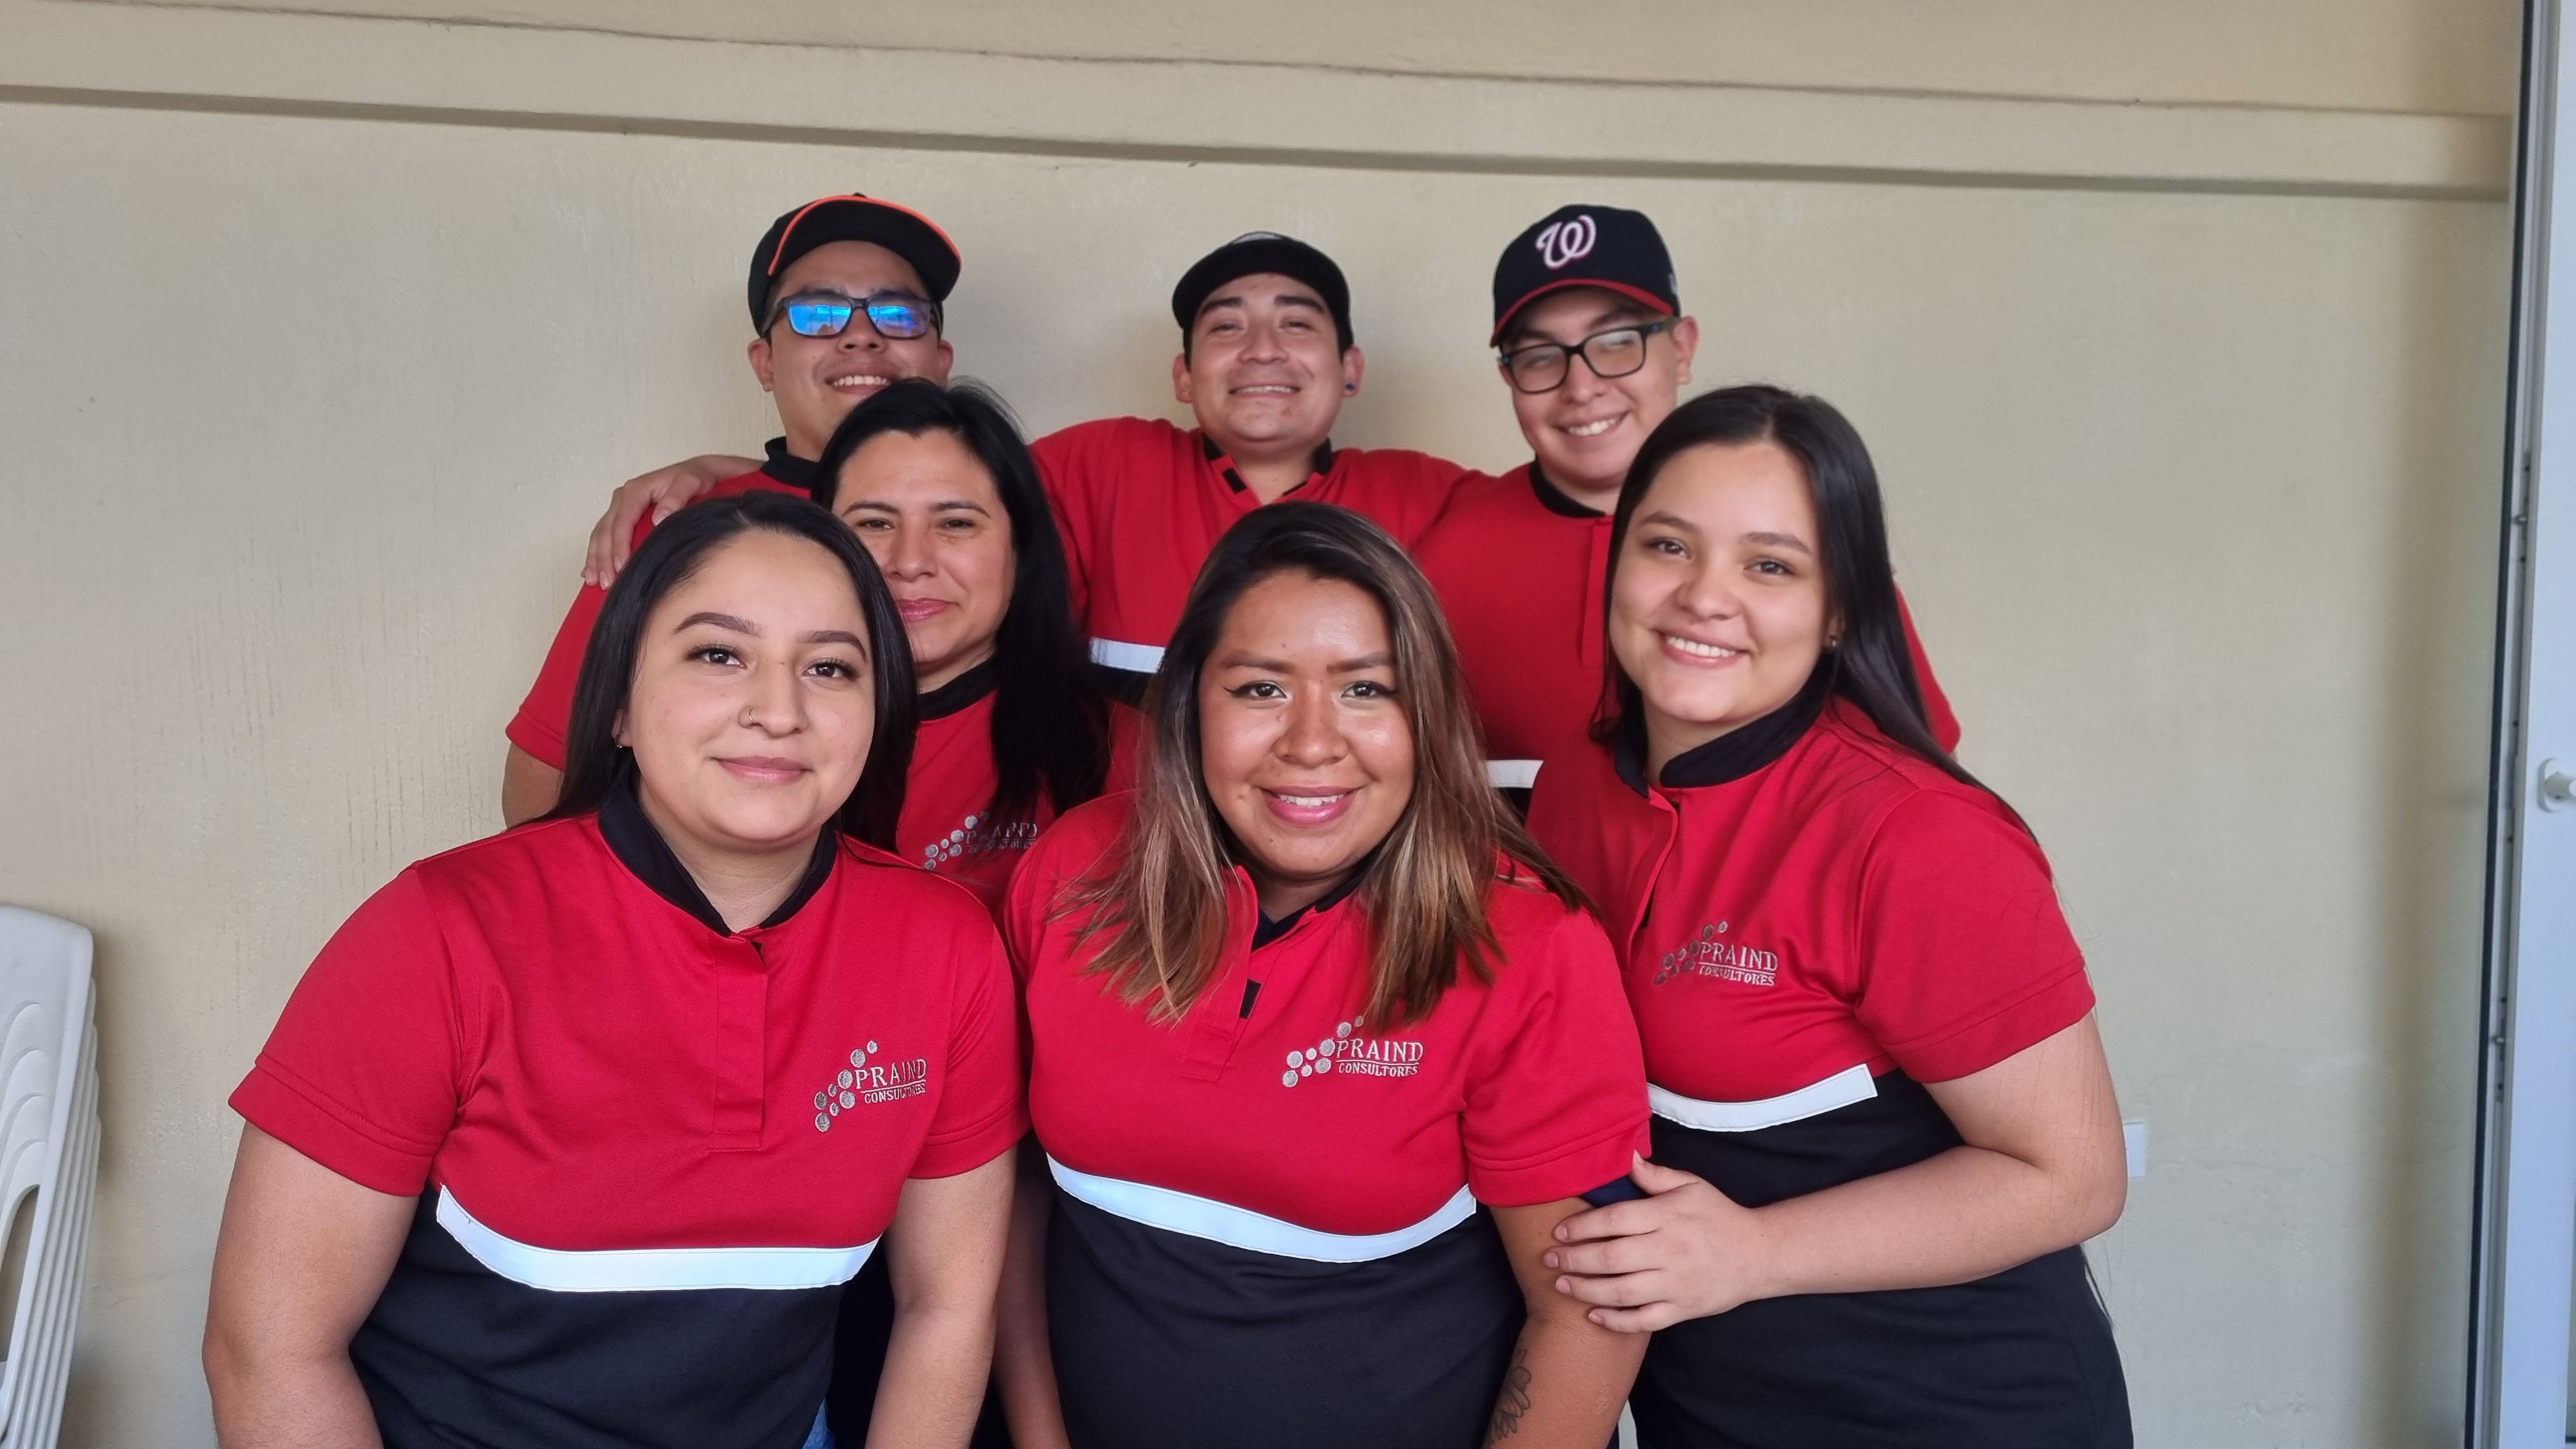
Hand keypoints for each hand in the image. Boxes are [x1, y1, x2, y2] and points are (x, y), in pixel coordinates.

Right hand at [581, 455, 754, 585]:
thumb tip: (659, 518)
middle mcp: (623, 498)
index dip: (619, 546)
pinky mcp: (623, 516)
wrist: (699, 473)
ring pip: (601, 535)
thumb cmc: (695, 479)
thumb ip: (676, 498)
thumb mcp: (690, 483)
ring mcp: (621, 507)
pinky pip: (604, 535)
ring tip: (594, 581)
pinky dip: (597, 554)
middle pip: (607, 531)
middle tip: (606, 582)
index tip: (621, 567)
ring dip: (596, 559)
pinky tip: (591, 571)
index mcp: (636, 490)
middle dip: (604, 558)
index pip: (622, 522)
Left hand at [1542, 1154, 1773, 1331]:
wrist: (1759, 1255)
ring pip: (1622, 1291)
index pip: (1615, 1219)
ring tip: (1561, 1286)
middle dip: (1574, 1260)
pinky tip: (1593, 1316)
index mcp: (1667, 1217)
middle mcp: (1669, 1251)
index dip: (1582, 1225)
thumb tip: (1625, 1154)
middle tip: (1548, 1261)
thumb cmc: (1719, 1215)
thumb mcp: (1691, 1185)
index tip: (1558, 1232)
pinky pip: (1644, 1320)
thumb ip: (1655, 1175)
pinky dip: (1616, 1321)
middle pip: (1611, 1257)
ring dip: (1586, 1290)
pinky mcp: (1683, 1309)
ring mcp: (1676, 1284)